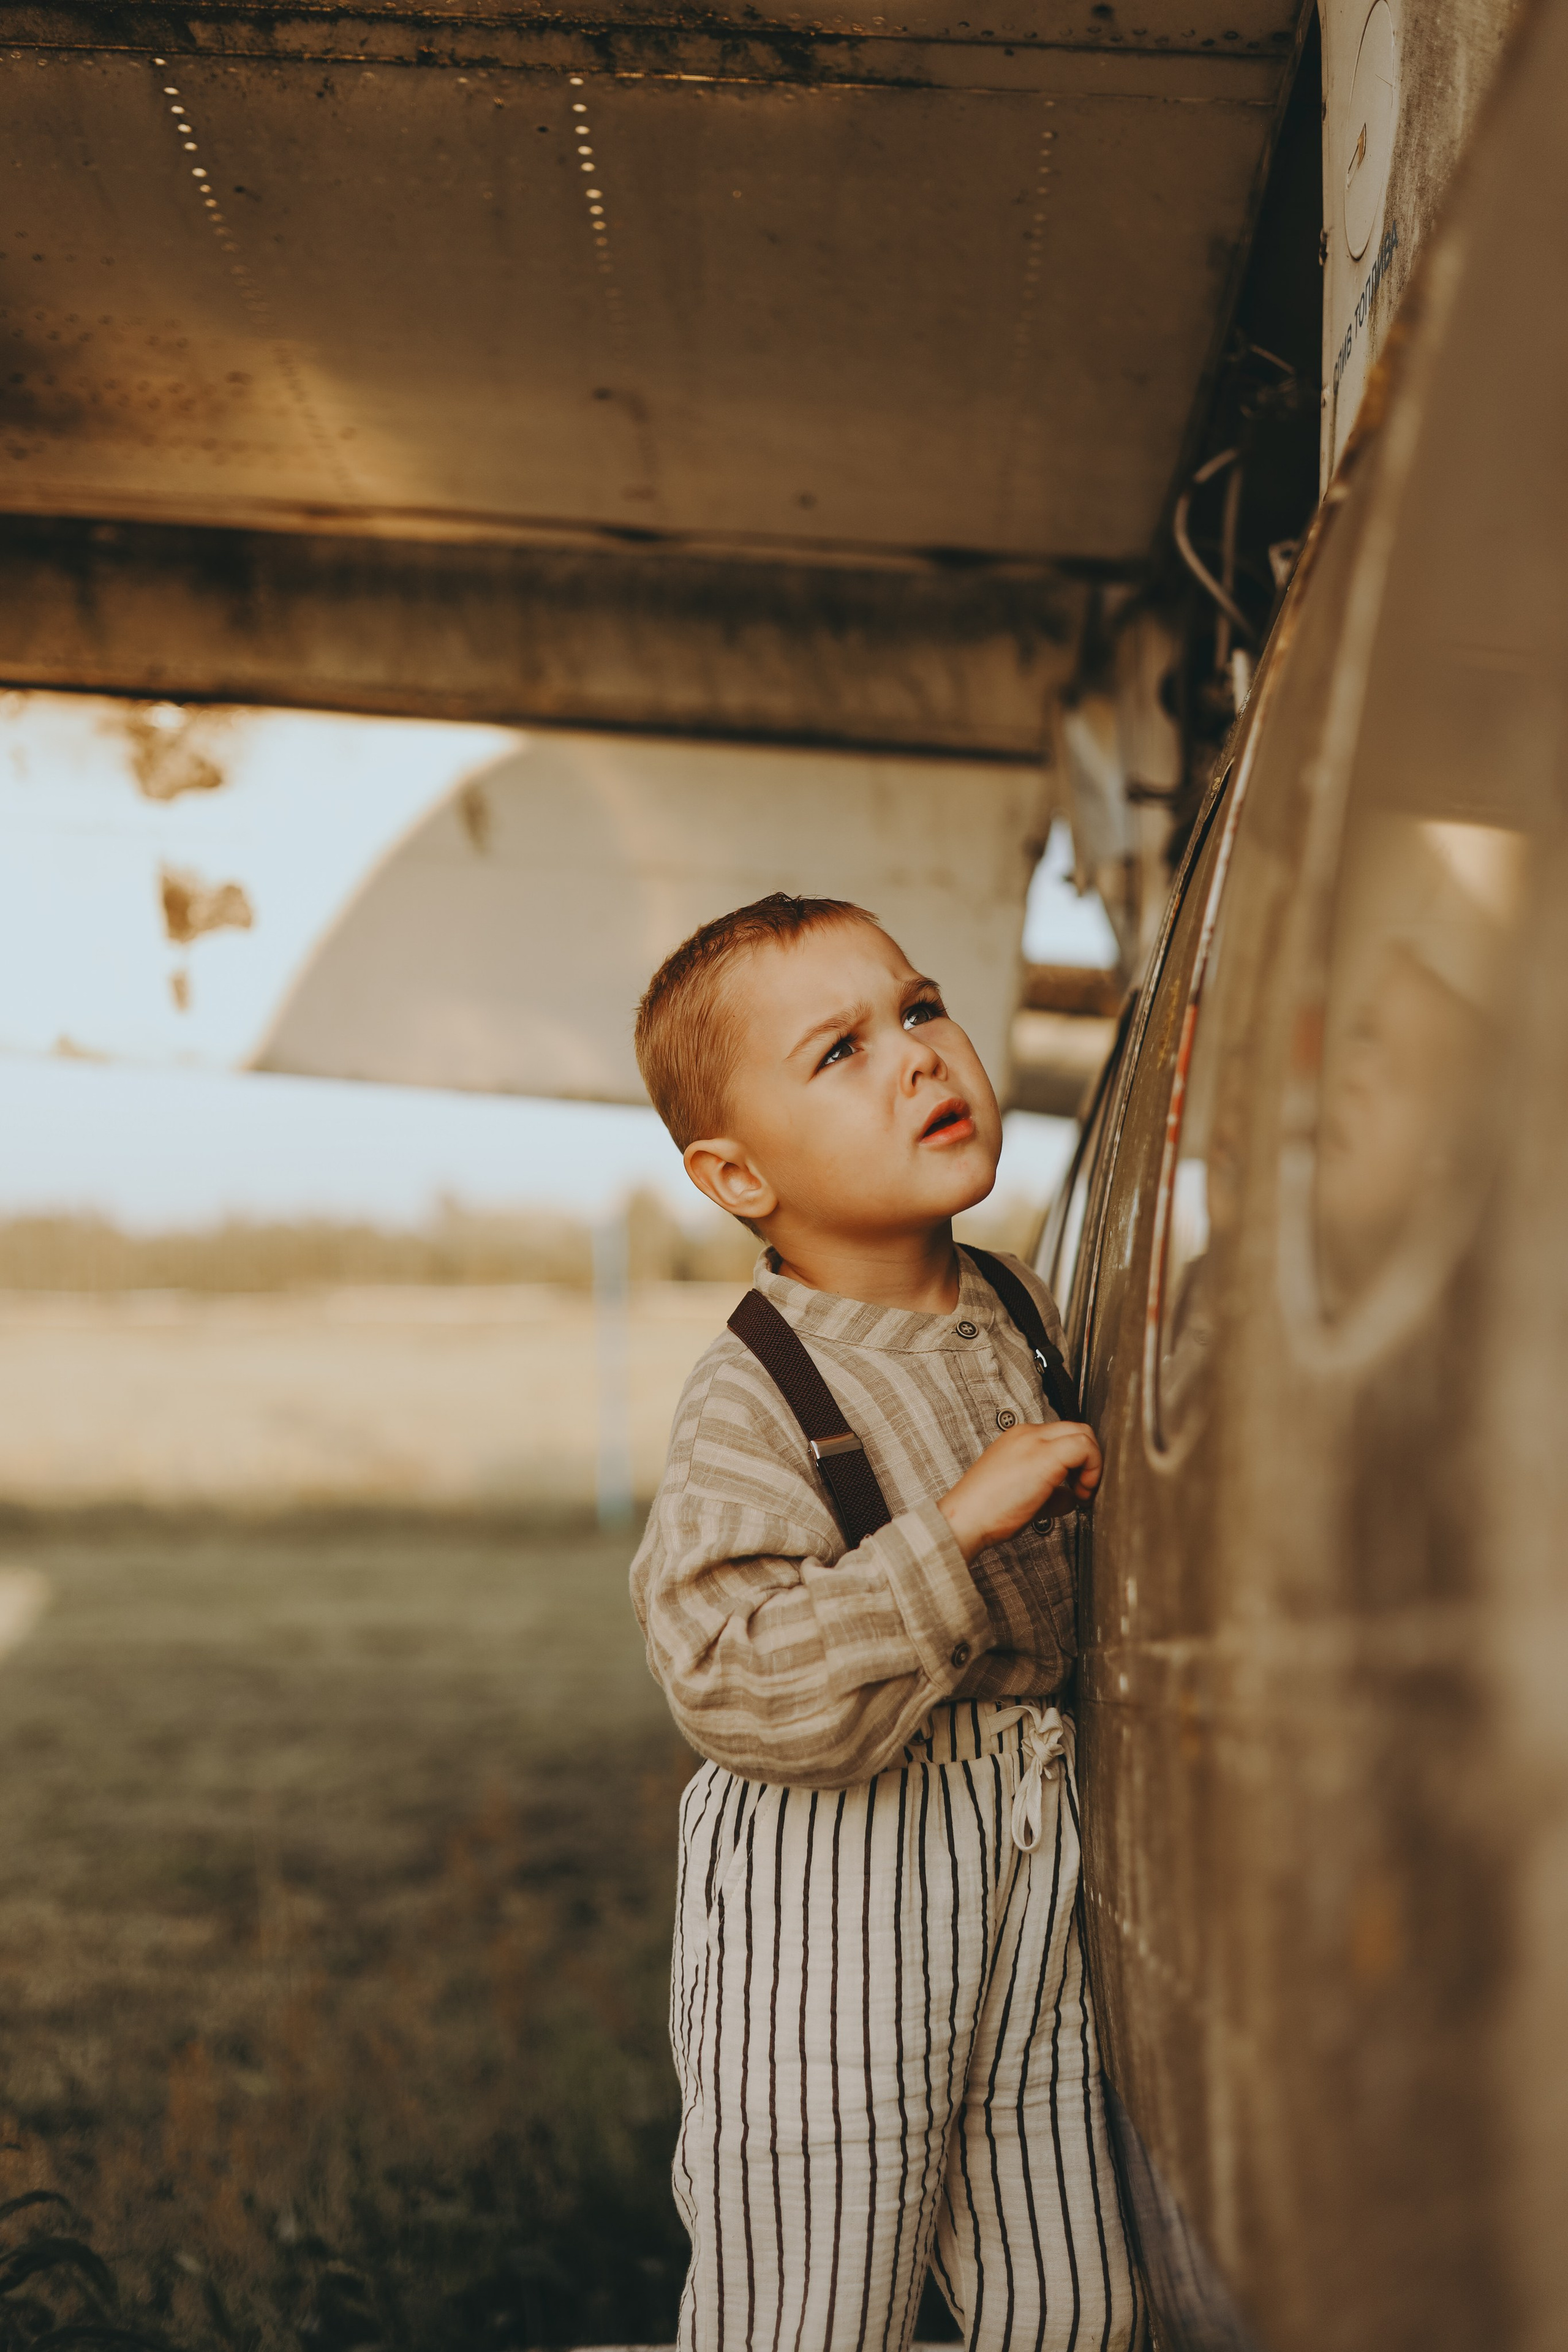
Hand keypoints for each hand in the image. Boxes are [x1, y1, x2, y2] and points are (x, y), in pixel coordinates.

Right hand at [937, 1421, 1102, 1562]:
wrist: (965, 1518)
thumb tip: (1071, 1496)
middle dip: (1089, 1458)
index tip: (1075, 1487)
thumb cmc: (986, 1513)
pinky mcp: (1044, 1455)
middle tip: (1084, 1488)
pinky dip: (1092, 1469)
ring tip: (1082, 1493)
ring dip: (1092, 1463)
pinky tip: (1080, 1493)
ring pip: (1082, 1432)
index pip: (1060, 1436)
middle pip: (1075, 1428)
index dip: (1076, 1461)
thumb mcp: (1022, 1496)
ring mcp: (1034, 1441)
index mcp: (1018, 1439)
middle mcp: (1026, 1434)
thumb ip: (1050, 1491)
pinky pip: (1083, 1446)